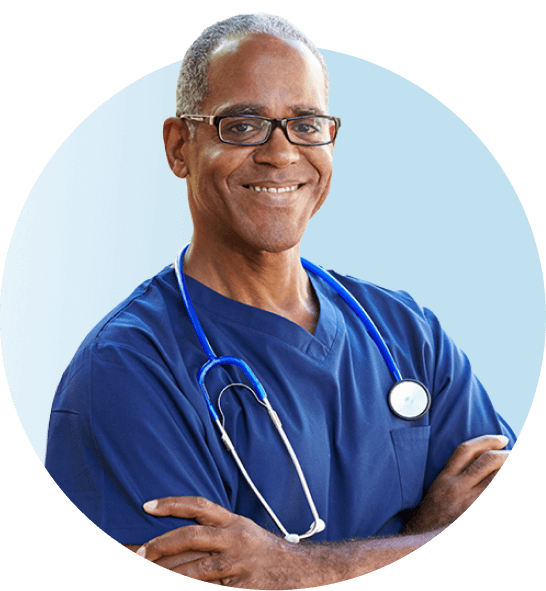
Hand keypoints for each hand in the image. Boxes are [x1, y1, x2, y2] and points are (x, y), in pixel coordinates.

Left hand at [135, 496, 321, 588]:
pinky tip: (183, 583)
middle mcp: (235, 538)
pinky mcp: (244, 587)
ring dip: (172, 575)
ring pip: (197, 570)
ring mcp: (239, 565)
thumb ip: (215, 530)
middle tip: (139, 554)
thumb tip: (179, 539)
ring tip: (153, 572)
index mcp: (233, 521)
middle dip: (160, 545)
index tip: (147, 506)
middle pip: (191, 536)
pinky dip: (194, 586)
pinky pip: (213, 589)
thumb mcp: (243, 530)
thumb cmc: (265, 550)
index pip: (198, 506)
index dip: (172, 504)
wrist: (301, 569)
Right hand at [403, 434, 509, 533]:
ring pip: (497, 478)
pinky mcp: (472, 513)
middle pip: (488, 461)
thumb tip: (483, 465)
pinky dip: (499, 484)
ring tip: (512, 465)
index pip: (466, 450)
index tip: (503, 439)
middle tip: (515, 455)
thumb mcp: (437, 491)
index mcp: (444, 479)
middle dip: (507, 455)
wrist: (424, 544)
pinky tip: (501, 482)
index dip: (487, 440)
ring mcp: (471, 504)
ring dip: (508, 468)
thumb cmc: (432, 521)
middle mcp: (457, 489)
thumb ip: (455, 477)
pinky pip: (492, 491)